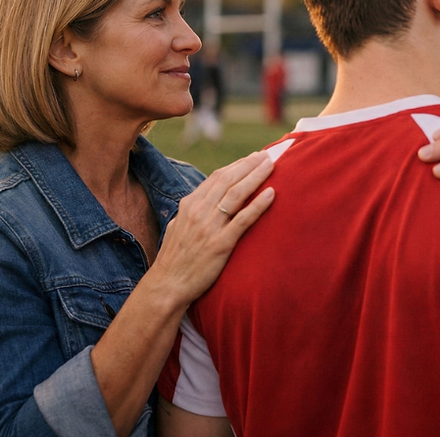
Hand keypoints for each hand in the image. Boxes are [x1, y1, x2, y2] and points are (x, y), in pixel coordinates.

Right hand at [149, 151, 275, 307]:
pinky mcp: (220, 244)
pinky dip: (258, 205)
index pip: (217, 177)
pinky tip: (272, 193)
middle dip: (250, 165)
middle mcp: (199, 211)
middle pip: (229, 180)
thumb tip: (207, 198)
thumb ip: (193, 211)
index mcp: (190, 205)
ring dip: (257, 176)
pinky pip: (243, 220)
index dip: (237, 165)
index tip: (253, 158)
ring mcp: (210, 227)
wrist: (167, 285)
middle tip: (268, 155)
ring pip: (237, 194)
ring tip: (272, 165)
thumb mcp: (179, 226)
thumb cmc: (175, 258)